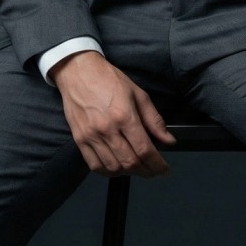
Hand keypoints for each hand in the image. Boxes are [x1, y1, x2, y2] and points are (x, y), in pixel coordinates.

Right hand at [49, 51, 177, 175]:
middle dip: (147, 171)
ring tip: (137, 168)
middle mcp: (107, 129)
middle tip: (154, 170)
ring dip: (129, 173)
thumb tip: (168, 141)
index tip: (164, 169)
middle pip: (130, 162)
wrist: (78, 71)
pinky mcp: (79, 139)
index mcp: (124, 116)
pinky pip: (94, 165)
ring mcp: (90, 136)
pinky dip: (108, 171)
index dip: (157, 164)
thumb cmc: (109, 80)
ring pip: (113, 167)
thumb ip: (154, 120)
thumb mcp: (138, 94)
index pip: (144, 150)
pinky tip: (117, 167)